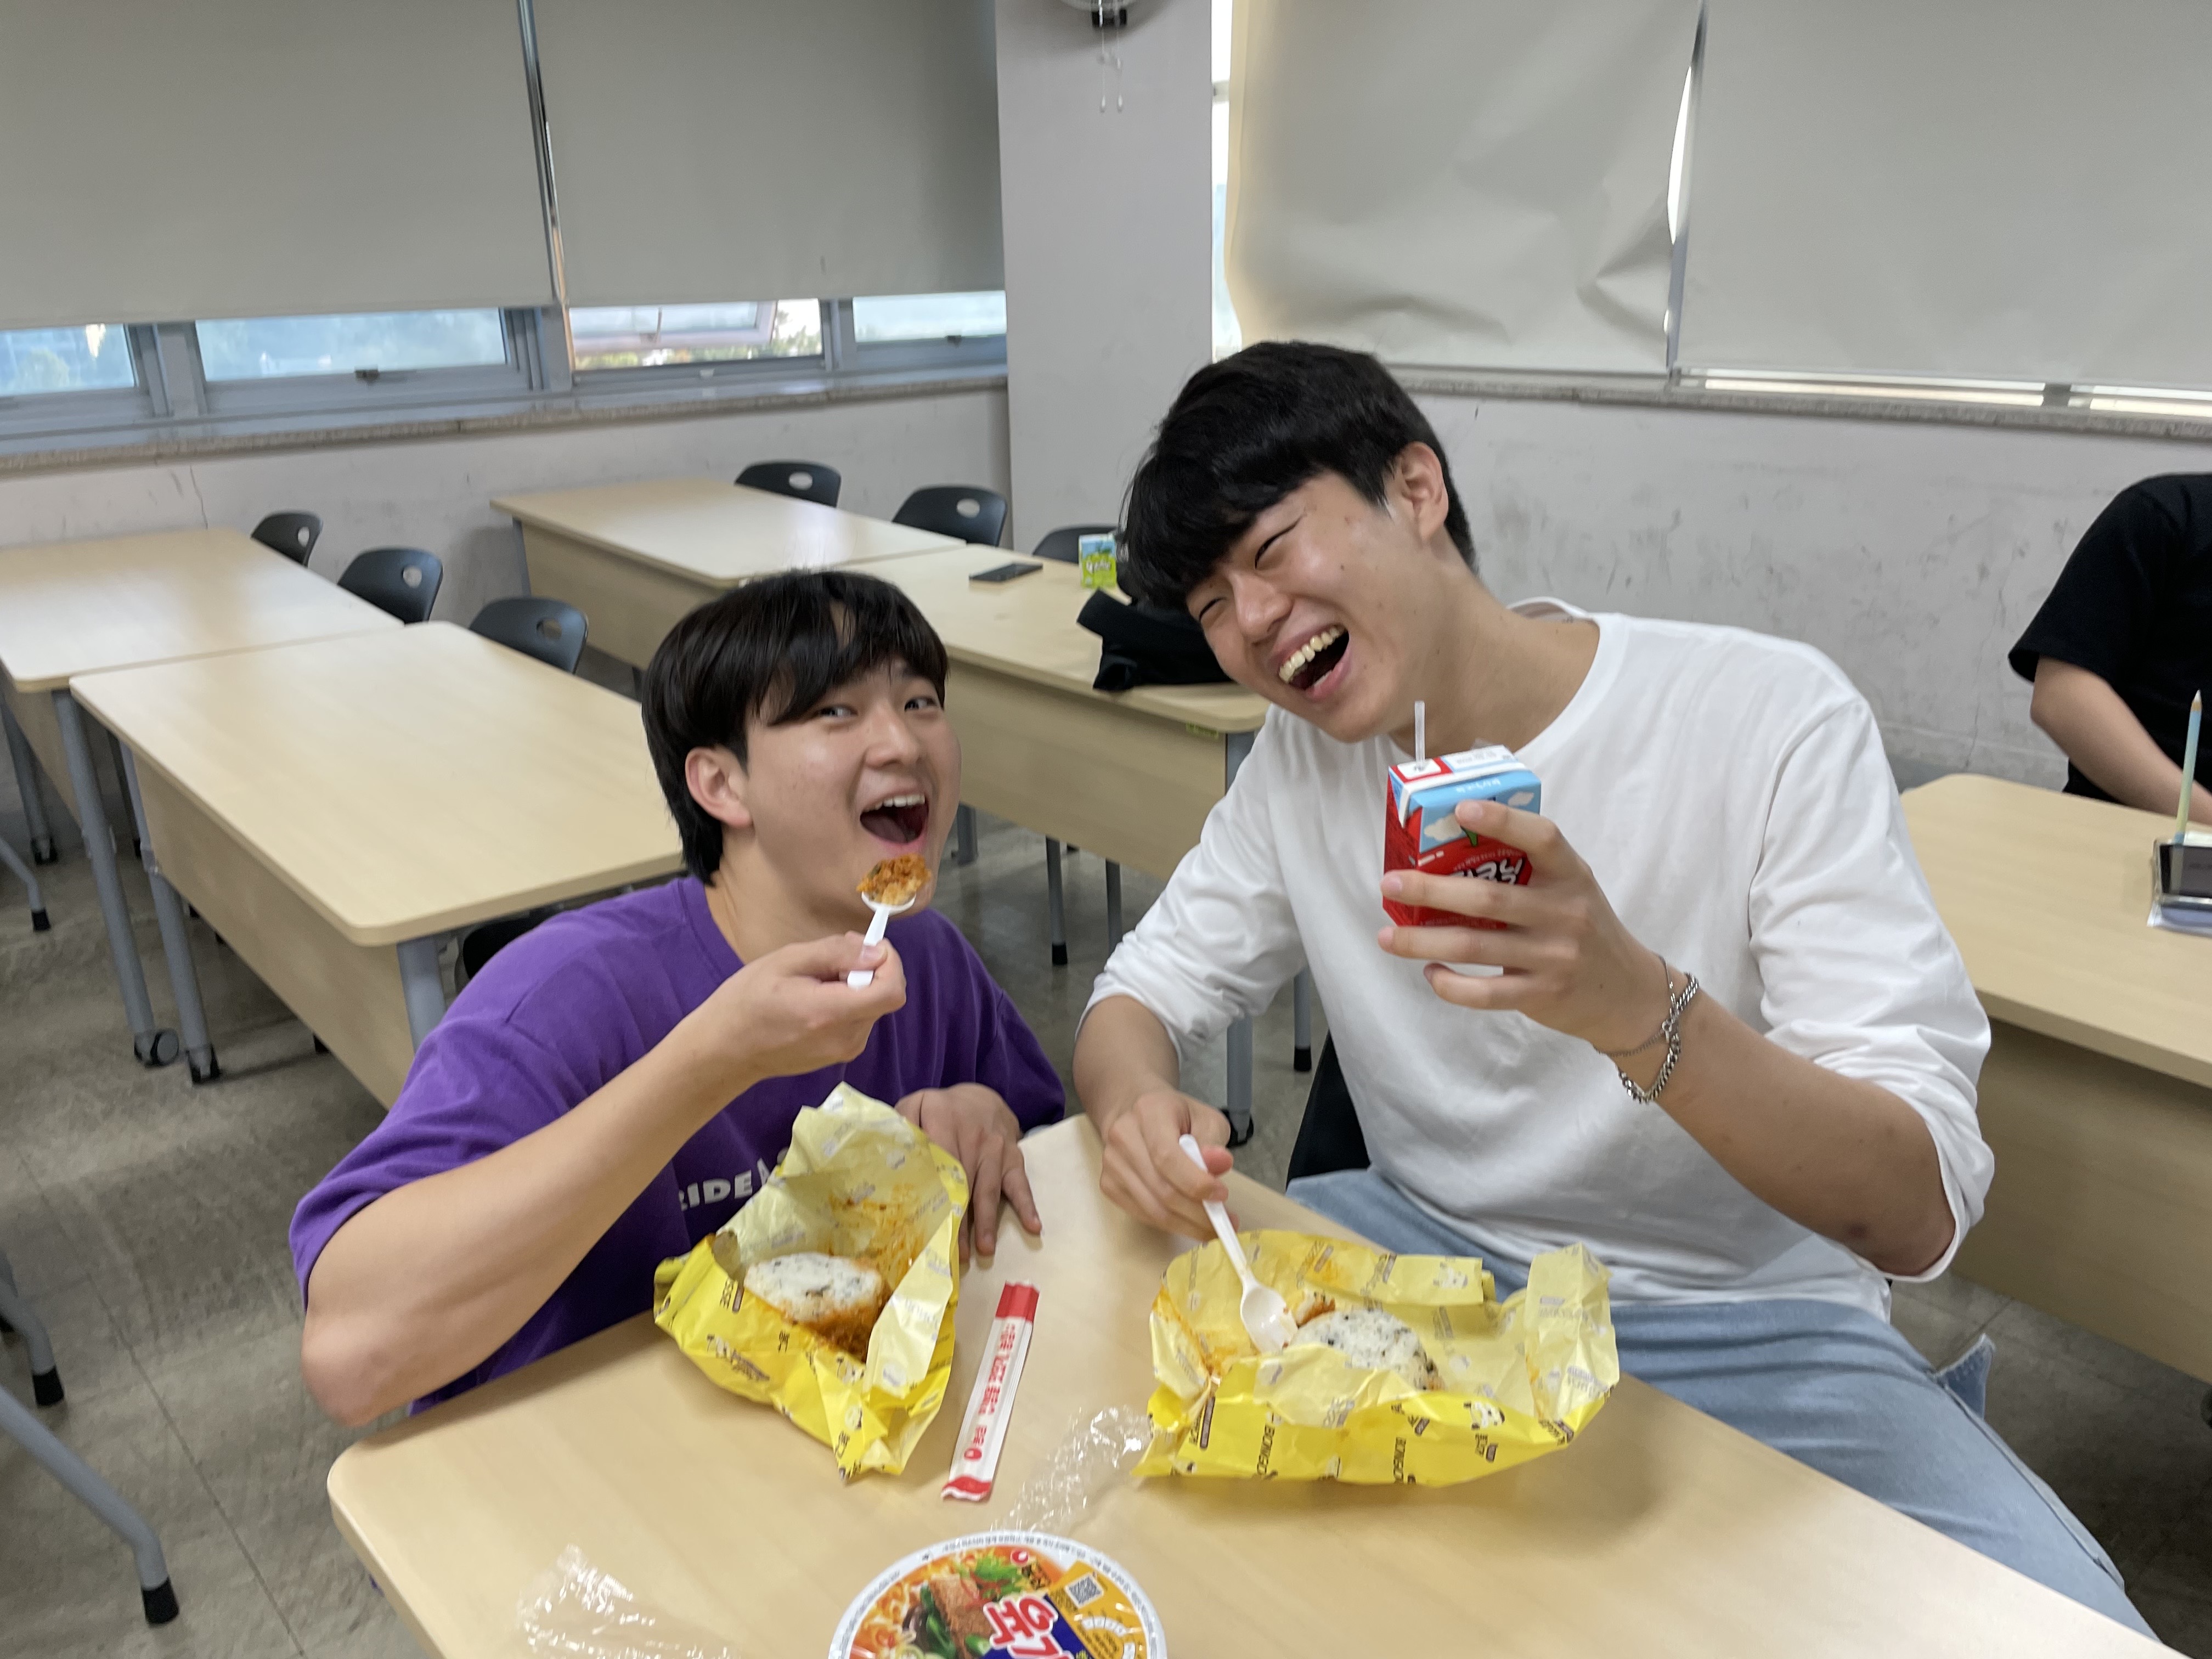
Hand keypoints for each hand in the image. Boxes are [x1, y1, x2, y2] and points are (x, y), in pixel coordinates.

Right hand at [684, 934, 907, 1089]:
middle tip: (829, 957)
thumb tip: (878, 953)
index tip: (867, 946)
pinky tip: (815, 998)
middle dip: (868, 969)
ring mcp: (844, 1052)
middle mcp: (845, 1038)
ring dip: (855, 986)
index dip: (891, 962)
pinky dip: (847, 1003)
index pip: (892, 991)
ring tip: (814, 980)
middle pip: (883, 996)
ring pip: (872, 1006)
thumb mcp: (786, 961)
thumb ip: (836, 954)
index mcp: (830, 1013)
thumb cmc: (747, 1000)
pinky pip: (859, 1020)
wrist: (726, 1049)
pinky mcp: (839, 1056)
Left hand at [896, 1085, 1039, 1260]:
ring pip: (989, 1188)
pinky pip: (1020, 1182)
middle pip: (963, 1182)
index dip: (935, 1193)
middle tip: (955, 1252)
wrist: (979, 1097)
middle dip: (960, 1219)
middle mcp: (972, 1133)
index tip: (930, 1223)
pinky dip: (1027, 1204)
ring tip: (984, 1249)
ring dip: (986, 1220)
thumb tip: (889, 1157)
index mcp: (943, 1118)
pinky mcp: (1013, 1155)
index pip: (937, 1160)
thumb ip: (901, 1125)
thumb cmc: (940, 1111)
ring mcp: (995, 1146)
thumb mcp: (915, 1106)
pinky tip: (1032, 1226)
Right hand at [1096, 1088, 1232, 1239]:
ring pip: (1152, 1209)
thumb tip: (1221, 1164)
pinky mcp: (1108, 1184)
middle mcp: (1123, 1137)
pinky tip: (1189, 1221)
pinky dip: (1170, 1224)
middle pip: (1161, 1189)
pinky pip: (1143, 1214)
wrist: (1134, 1112)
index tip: (1221, 1194)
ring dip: (1187, 1224)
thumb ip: (1212, 1141)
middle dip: (1197, 1212)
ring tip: (1211, 1227)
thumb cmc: (1175, 1116)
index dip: (1195, 1182)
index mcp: (1148, 1112)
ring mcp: (1112, 1163)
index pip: (1167, 1157)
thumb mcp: (1204, 1118)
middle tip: (1225, 1220)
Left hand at [1378, 799, 1669, 1054]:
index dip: (1502, 821)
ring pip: (1476, 946)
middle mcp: (1565, 913)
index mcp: (1571, 876)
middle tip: (1390, 882)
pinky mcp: (1542, 995)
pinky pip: (1485, 993)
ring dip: (1423, 941)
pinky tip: (1429, 972)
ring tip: (1386, 935)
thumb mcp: (1572, 889)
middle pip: (1489, 898)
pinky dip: (1450, 984)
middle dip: (1432, 889)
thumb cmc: (1584, 928)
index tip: (1461, 809)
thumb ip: (1531, 868)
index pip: (1542, 838)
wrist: (1628, 993)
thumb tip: (1454, 845)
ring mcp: (1554, 957)